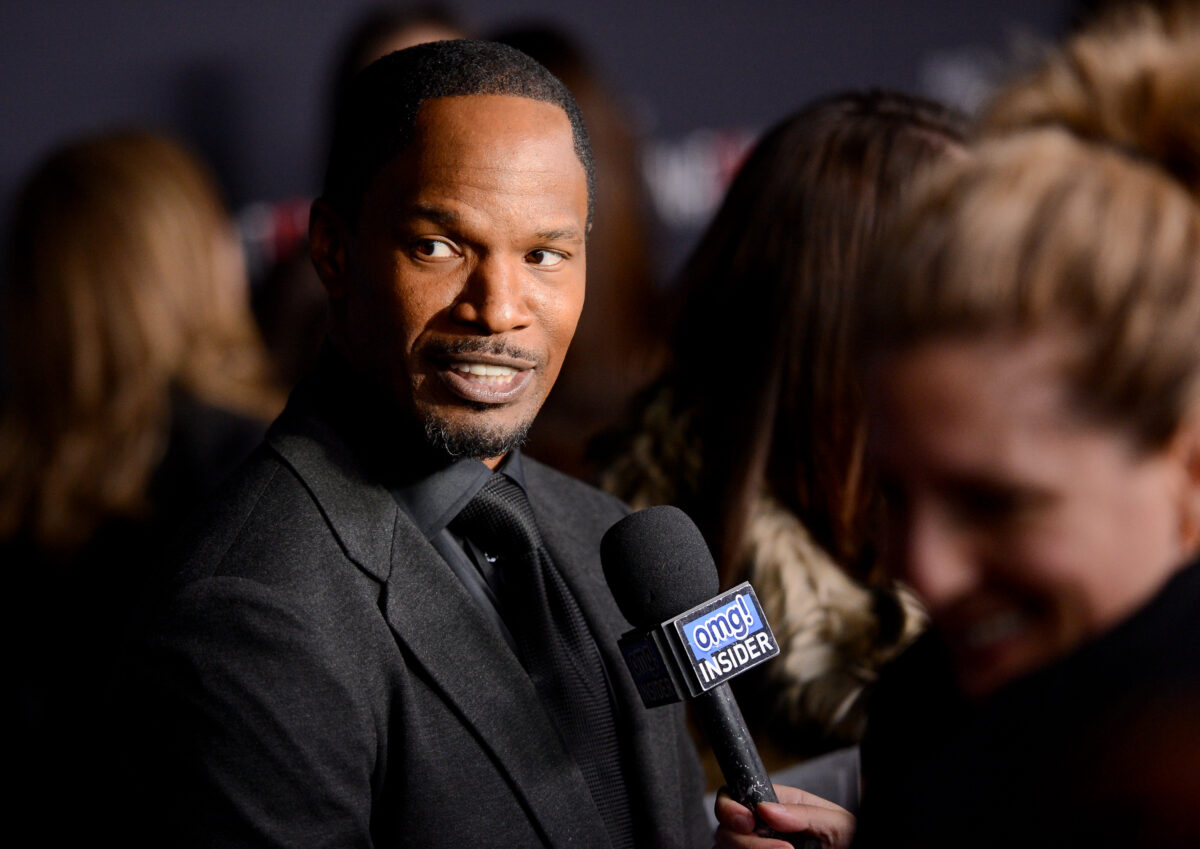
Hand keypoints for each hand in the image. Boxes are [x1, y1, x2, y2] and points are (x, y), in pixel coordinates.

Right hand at [713, 784, 855, 848]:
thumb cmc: (847, 842)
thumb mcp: (835, 824)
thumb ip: (804, 813)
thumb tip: (765, 809)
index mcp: (777, 805)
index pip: (734, 795)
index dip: (730, 807)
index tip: (746, 821)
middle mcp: (760, 828)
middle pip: (725, 829)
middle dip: (745, 841)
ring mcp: (755, 848)